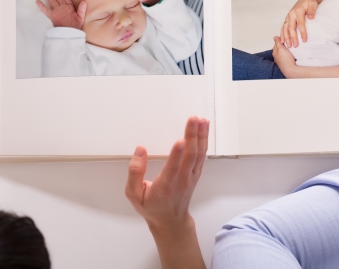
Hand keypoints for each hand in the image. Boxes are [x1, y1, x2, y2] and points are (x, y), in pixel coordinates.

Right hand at [36, 0, 86, 28]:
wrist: (70, 32)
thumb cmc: (76, 26)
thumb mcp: (80, 17)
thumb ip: (82, 9)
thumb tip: (84, 1)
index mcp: (69, 7)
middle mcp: (62, 8)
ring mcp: (56, 11)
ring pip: (52, 1)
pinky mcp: (52, 16)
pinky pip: (45, 10)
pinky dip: (42, 6)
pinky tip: (37, 1)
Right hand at [125, 116, 208, 231]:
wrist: (170, 220)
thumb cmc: (151, 207)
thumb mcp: (134, 195)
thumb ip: (134, 173)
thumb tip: (140, 150)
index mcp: (165, 186)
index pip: (172, 168)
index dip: (177, 154)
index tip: (180, 141)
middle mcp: (181, 180)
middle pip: (190, 156)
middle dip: (192, 136)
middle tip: (193, 119)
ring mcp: (191, 176)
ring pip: (199, 154)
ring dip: (201, 136)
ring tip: (201, 120)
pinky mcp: (196, 173)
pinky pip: (202, 155)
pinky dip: (204, 141)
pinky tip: (204, 129)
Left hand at [272, 36, 297, 77]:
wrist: (290, 70)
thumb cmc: (285, 59)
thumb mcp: (280, 49)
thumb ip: (277, 42)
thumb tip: (275, 37)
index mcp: (275, 52)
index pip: (277, 43)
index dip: (281, 39)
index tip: (286, 37)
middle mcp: (277, 56)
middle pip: (280, 47)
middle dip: (283, 44)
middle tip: (289, 41)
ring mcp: (281, 59)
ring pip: (283, 51)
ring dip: (286, 49)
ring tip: (291, 46)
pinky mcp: (285, 62)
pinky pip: (286, 55)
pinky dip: (288, 53)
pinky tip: (291, 52)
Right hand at [280, 0, 322, 47]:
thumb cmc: (310, 3)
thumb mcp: (313, 4)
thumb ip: (312, 10)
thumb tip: (310, 17)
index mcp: (298, 10)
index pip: (300, 23)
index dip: (302, 32)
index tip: (304, 40)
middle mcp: (291, 14)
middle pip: (291, 27)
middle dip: (293, 37)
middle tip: (295, 46)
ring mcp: (288, 17)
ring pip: (285, 28)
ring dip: (286, 37)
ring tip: (288, 46)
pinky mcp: (287, 19)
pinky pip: (283, 27)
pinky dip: (282, 34)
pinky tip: (282, 41)